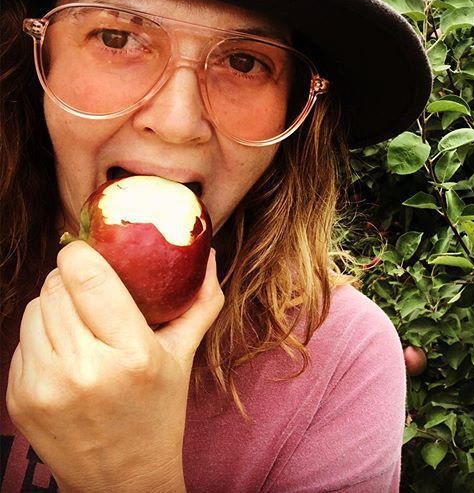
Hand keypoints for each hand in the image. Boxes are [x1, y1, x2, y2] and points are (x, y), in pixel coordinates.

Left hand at [6, 240, 223, 492]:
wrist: (121, 480)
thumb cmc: (159, 412)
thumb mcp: (184, 356)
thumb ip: (202, 302)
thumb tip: (211, 255)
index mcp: (133, 355)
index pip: (89, 279)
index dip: (80, 252)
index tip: (86, 246)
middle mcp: (86, 370)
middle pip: (55, 289)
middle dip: (68, 276)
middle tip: (87, 281)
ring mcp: (46, 387)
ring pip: (33, 310)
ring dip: (52, 302)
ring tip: (77, 314)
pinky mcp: (20, 399)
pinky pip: (22, 340)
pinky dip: (41, 332)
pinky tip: (64, 346)